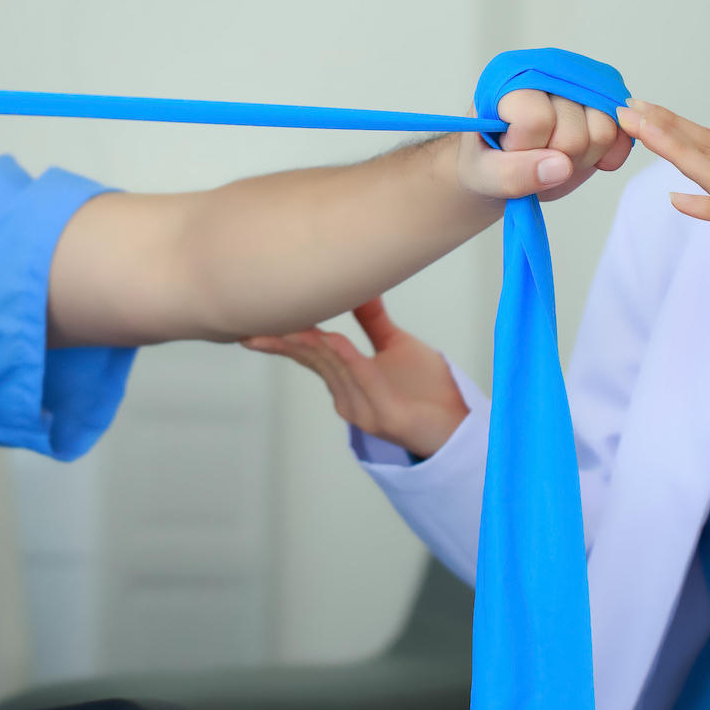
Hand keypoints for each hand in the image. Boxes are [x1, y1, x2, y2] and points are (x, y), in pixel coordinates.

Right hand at [243, 298, 469, 458]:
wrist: (458, 423)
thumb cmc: (427, 389)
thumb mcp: (396, 345)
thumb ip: (373, 321)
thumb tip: (358, 286)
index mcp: (344, 380)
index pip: (306, 354)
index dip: (280, 338)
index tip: (251, 324)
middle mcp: (346, 396)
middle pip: (311, 359)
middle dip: (282, 340)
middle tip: (252, 322)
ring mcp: (363, 409)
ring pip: (333, 366)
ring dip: (312, 341)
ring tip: (290, 317)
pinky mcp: (385, 416)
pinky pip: (363, 380)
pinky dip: (348, 358)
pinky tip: (335, 339)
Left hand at [456, 89, 632, 201]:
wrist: (500, 165)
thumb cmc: (486, 161)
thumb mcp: (482, 174)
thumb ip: (512, 174)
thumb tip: (561, 166)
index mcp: (510, 78)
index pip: (537, 118)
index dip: (526, 148)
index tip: (508, 150)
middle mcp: (550, 71)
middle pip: (575, 131)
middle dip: (554, 159)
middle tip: (532, 158)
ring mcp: (582, 85)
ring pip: (605, 131)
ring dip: (581, 158)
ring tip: (553, 156)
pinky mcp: (605, 102)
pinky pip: (624, 133)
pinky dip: (608, 155)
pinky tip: (583, 159)